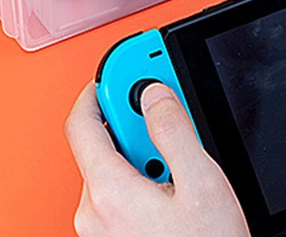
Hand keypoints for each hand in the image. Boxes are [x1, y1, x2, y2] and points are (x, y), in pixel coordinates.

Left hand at [65, 81, 250, 236]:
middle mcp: (93, 212)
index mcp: (106, 193)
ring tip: (186, 165)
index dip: (105, 85)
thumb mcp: (201, 183)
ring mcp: (100, 230)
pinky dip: (143, 176)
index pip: (83, 121)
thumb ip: (174, 130)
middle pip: (104, 141)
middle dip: (138, 120)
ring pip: (114, 167)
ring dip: (147, 152)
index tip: (127, 65)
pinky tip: (175, 187)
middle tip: (171, 109)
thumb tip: (153, 93)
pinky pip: (119, 192)